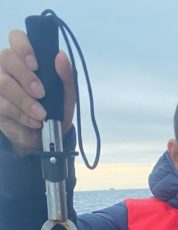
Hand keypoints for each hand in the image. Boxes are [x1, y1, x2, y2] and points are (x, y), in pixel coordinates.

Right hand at [0, 29, 74, 154]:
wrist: (46, 139)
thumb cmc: (54, 110)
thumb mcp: (66, 96)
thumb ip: (66, 77)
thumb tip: (61, 56)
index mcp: (25, 59)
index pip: (16, 37)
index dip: (23, 46)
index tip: (35, 64)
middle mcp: (8, 67)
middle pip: (7, 57)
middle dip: (26, 76)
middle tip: (41, 93)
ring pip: (3, 82)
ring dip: (25, 100)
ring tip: (41, 114)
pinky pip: (2, 104)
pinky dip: (21, 114)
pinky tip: (34, 122)